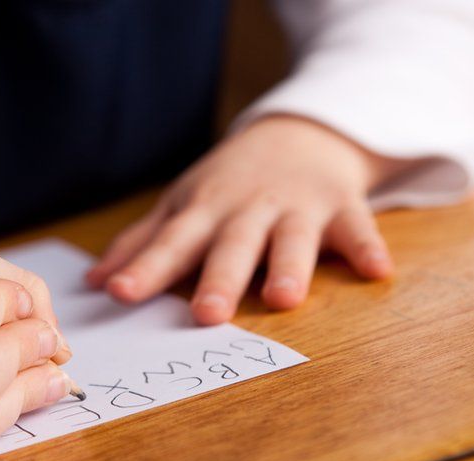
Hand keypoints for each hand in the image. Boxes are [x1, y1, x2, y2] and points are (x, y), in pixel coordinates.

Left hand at [87, 115, 408, 324]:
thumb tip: (96, 283)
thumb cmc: (229, 183)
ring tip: (283, 298)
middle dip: (220, 278)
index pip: (172, 243)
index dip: (147, 269)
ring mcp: (296, 207)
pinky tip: (377, 272)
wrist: (298, 134)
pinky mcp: (340, 206)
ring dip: (289, 265)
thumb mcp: (183, 204)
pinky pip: (357, 227)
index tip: (121, 294)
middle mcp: (248, 210)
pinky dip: (368, 247)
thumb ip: (144, 244)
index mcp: (205, 213)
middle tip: (207, 314)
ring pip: (293, 238)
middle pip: (232, 246)